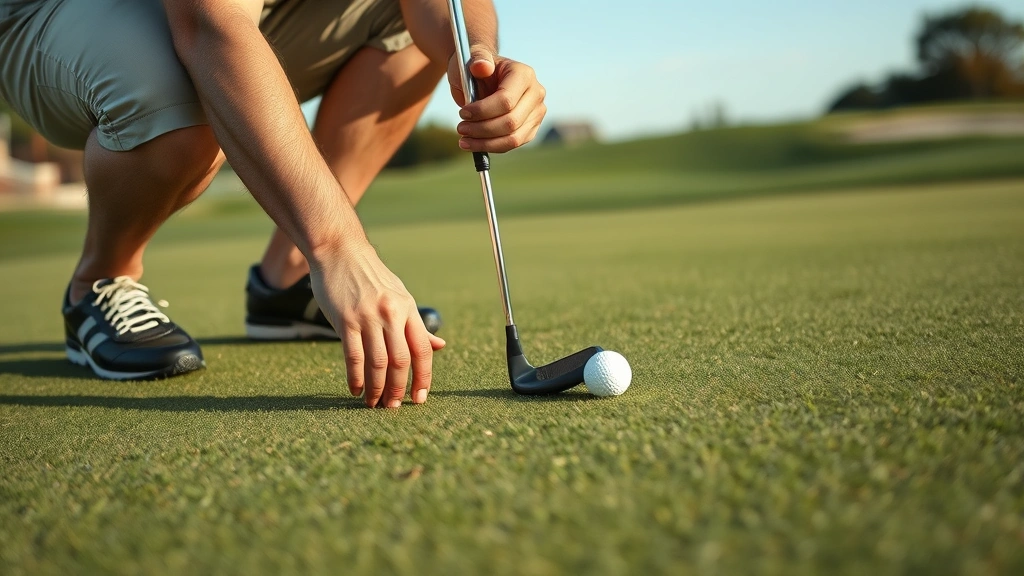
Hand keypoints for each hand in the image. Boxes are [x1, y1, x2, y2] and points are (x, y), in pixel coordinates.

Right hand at [308, 243, 444, 407]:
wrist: (340, 251)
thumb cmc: (371, 277)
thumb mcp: (400, 296)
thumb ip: (416, 325)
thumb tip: (440, 346)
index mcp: (408, 310)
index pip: (422, 350)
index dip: (423, 377)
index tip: (420, 398)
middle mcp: (391, 314)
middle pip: (401, 361)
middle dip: (398, 389)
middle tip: (393, 407)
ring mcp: (368, 317)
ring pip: (377, 363)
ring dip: (376, 388)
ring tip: (374, 404)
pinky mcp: (345, 319)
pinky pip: (353, 356)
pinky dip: (355, 378)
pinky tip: (355, 390)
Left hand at [448, 46, 546, 152]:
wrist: (484, 77)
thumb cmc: (476, 67)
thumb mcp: (472, 58)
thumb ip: (478, 59)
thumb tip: (481, 66)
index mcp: (524, 74)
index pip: (506, 101)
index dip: (482, 111)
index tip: (462, 114)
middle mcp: (536, 93)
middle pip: (511, 122)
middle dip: (482, 129)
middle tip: (460, 128)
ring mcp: (536, 112)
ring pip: (513, 138)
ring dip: (486, 143)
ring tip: (464, 140)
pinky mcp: (531, 128)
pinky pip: (512, 144)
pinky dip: (492, 147)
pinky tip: (474, 143)